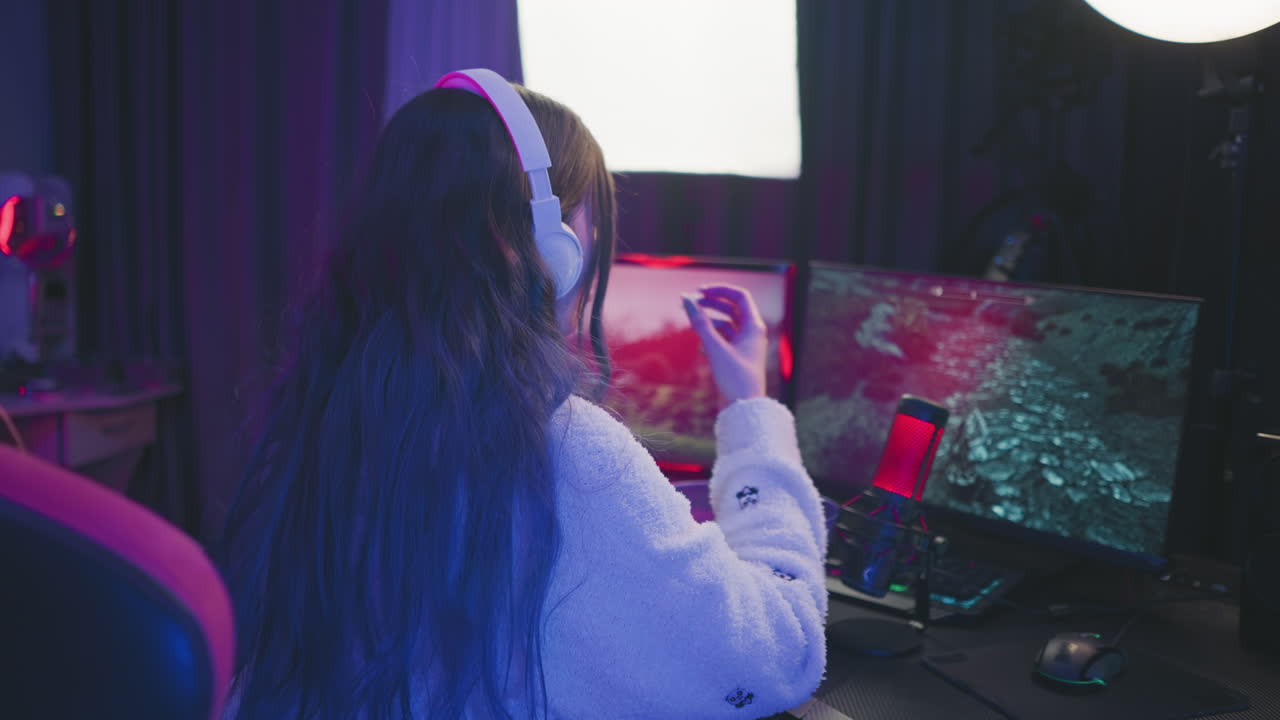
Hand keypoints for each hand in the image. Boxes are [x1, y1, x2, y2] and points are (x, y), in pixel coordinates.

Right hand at [682, 284, 767, 405]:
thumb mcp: (715, 348)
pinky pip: (724, 341)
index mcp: (754, 327)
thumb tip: (687, 299)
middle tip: (690, 303)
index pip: (739, 297)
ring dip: (710, 322)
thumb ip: (700, 322)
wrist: (743, 409)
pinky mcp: (738, 359)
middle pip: (732, 309)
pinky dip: (712, 338)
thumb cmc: (735, 378)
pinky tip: (700, 347)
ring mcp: (746, 347)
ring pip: (727, 325)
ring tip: (692, 323)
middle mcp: (752, 334)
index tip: (699, 291)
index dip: (719, 290)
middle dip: (711, 304)